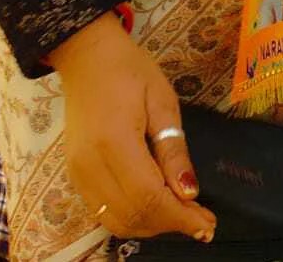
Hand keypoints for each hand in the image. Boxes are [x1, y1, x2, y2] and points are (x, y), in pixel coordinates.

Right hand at [48, 13, 216, 242]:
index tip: (208, 224)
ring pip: (115, 220)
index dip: (180, 217)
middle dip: (170, 224)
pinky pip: (102, 211)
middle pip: (133, 215)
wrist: (86, 56)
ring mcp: (77, 174)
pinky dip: (132, 217)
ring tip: (182, 216)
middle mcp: (90, 166)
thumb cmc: (130, 70)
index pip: (149, 197)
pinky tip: (155, 207)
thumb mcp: (162, 100)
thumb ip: (173, 148)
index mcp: (115, 142)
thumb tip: (189, 191)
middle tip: (201, 220)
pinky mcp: (74, 175)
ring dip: (151, 225)